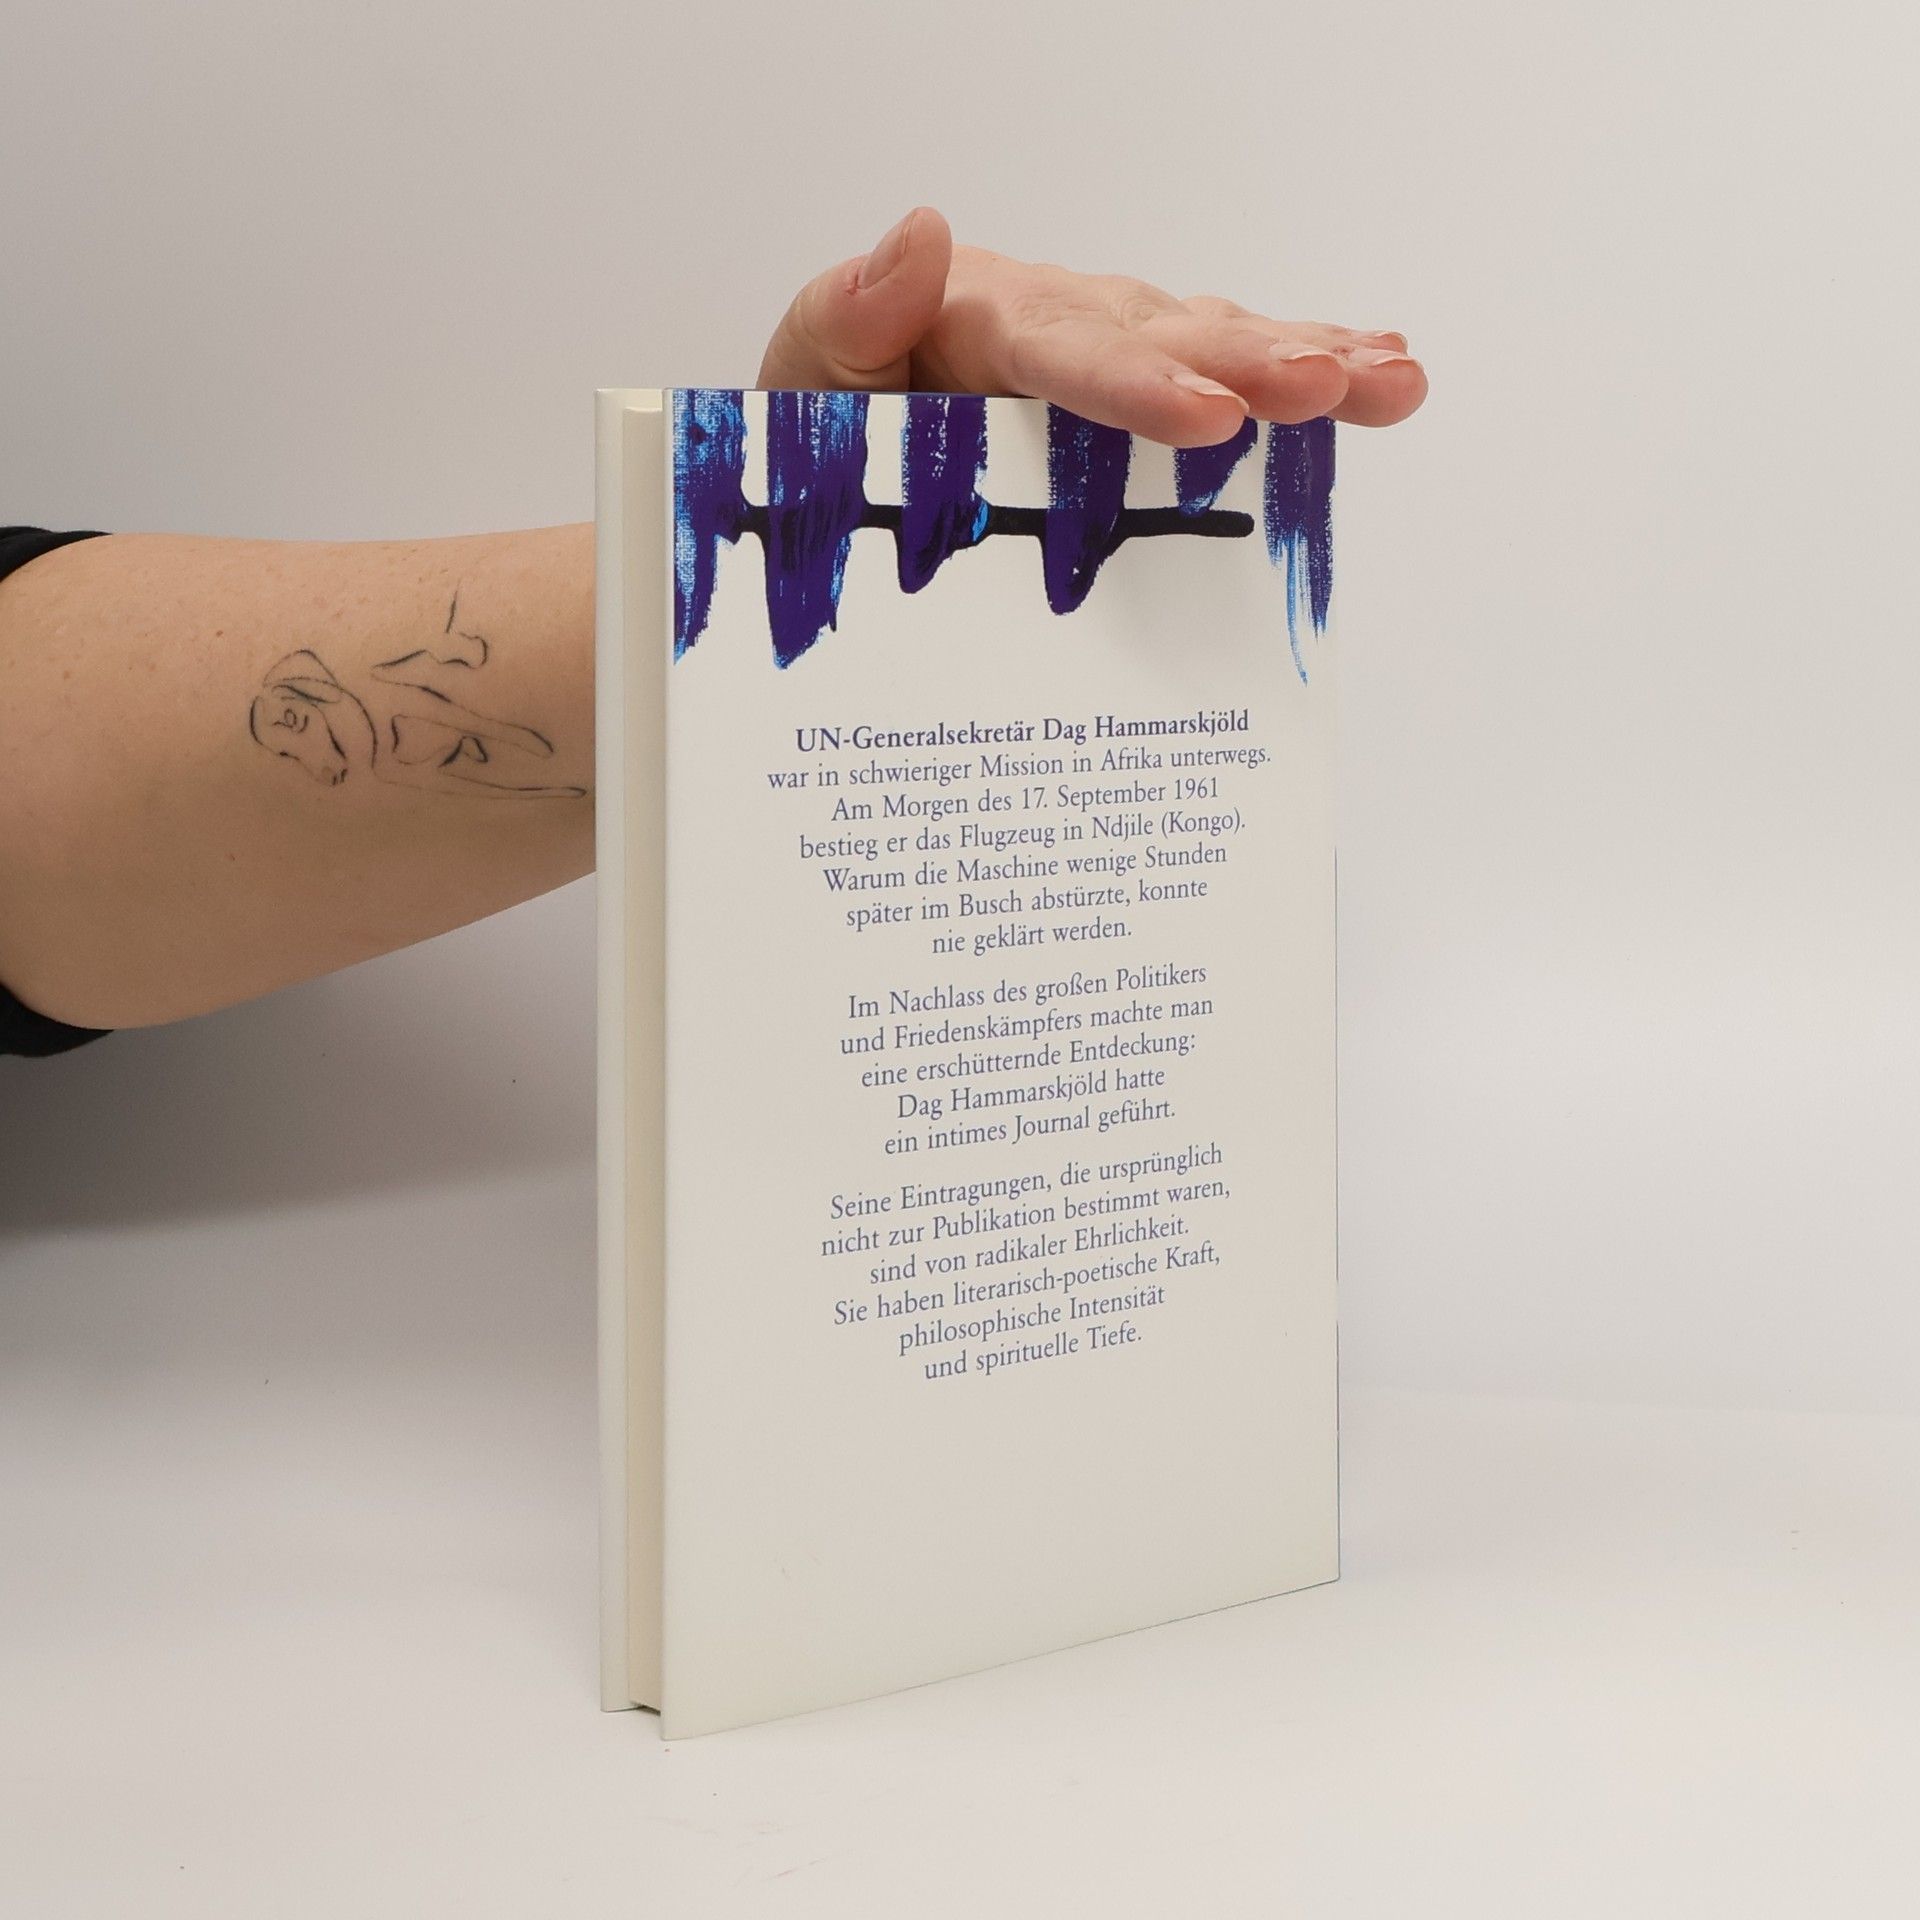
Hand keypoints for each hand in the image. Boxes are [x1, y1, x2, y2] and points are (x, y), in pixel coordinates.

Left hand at [759, 206, 1426, 448]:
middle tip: (1332, 388)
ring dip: (1309, 359)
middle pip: (1167, 337)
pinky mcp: (1140, 381)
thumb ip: (853, 313)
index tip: (1208, 416)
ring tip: (1390, 381)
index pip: (1068, 353)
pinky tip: (1377, 371)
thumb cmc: (820, 417)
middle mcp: (1062, 318)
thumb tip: (921, 233)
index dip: (1142, 385)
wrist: (829, 449)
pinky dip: (1305, 363)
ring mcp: (1110, 345)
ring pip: (1217, 341)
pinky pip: (1226, 365)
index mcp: (981, 319)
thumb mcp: (806, 372)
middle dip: (1254, 362)